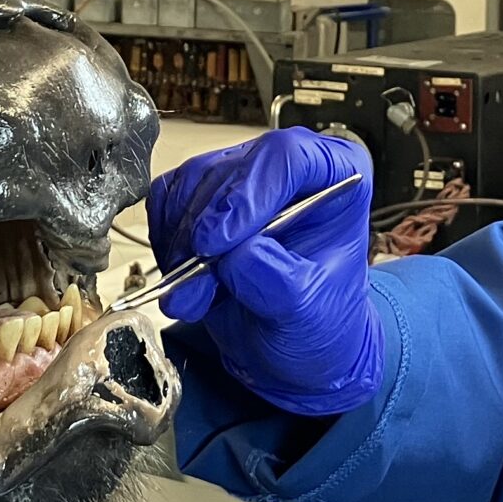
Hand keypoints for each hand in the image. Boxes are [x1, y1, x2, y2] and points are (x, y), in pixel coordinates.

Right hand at [145, 129, 382, 414]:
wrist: (288, 345)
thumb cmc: (315, 321)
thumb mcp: (309, 312)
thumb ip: (276, 280)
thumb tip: (236, 256)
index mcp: (336, 173)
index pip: (286, 157)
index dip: (247, 193)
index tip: (218, 241)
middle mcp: (286, 167)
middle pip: (231, 169)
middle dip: (205, 228)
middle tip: (196, 278)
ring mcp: (240, 177)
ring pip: (192, 184)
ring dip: (182, 244)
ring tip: (193, 297)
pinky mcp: (200, 195)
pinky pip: (167, 199)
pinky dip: (166, 241)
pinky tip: (182, 278)